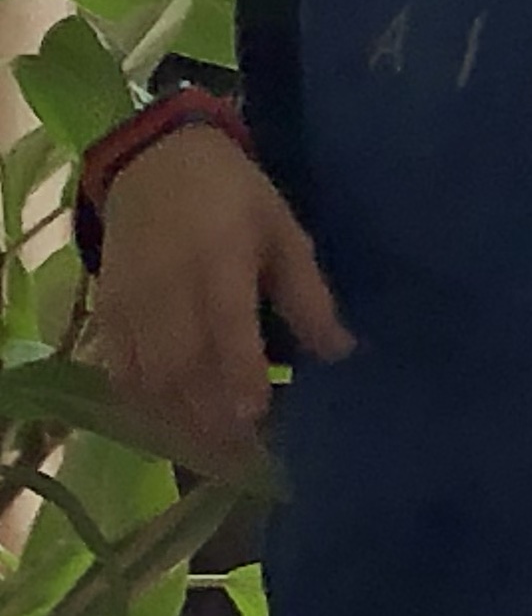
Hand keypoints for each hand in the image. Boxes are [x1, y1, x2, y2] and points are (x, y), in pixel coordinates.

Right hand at [92, 126, 350, 470]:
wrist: (153, 161)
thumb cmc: (233, 195)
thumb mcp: (284, 231)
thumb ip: (308, 293)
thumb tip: (341, 351)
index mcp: (217, 263)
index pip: (225, 331)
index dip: (239, 378)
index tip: (259, 417)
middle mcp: (166, 289)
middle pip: (181, 367)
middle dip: (212, 417)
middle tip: (249, 454)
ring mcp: (129, 303)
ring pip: (147, 377)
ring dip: (180, 419)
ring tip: (218, 450)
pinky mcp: (105, 311)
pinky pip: (117, 369)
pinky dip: (143, 403)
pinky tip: (172, 423)